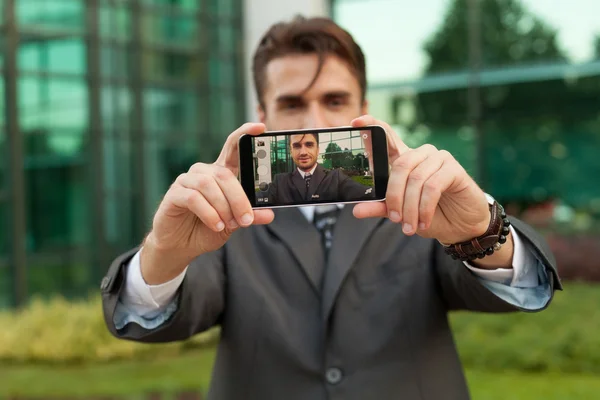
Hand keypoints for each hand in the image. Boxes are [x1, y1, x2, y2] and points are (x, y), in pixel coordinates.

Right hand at [141, 123, 274, 283]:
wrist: (180, 246)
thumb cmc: (206, 229)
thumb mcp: (233, 223)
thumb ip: (250, 215)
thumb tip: (270, 214)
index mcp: (220, 173)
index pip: (233, 147)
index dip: (245, 134)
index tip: (261, 127)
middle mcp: (203, 172)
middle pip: (225, 174)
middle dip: (239, 198)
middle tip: (246, 219)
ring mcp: (187, 181)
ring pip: (210, 186)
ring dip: (223, 207)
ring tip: (228, 225)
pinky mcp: (174, 193)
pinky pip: (194, 198)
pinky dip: (209, 213)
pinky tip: (215, 225)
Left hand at [350, 115, 490, 244]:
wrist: (460, 227)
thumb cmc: (430, 215)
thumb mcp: (401, 213)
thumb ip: (380, 208)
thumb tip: (356, 210)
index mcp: (405, 160)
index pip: (388, 138)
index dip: (373, 126)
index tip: (355, 121)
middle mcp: (420, 154)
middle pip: (399, 166)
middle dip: (394, 196)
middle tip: (394, 219)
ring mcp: (438, 158)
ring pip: (415, 179)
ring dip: (410, 208)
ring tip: (410, 227)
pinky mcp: (453, 168)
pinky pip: (432, 186)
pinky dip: (425, 208)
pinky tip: (424, 222)